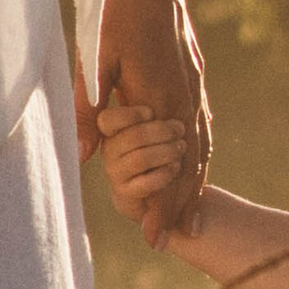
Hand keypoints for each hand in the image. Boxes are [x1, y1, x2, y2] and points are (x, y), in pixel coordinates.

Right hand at [94, 101, 190, 224]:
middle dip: (161, 133)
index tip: (152, 112)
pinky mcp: (125, 194)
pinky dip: (164, 175)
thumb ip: (145, 101)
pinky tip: (175, 167)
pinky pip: (143, 184)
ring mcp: (115, 172)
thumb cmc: (160, 136)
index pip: (107, 120)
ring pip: (140, 159)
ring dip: (166, 152)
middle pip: (132, 138)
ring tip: (181, 148)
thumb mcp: (155, 111)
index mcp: (113, 128)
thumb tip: (141, 94)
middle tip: (180, 130)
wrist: (164, 181)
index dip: (130, 116)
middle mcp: (109, 149)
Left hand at [97, 0, 210, 246]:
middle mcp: (187, 94)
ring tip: (194, 213)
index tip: (154, 237)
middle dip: (184, 202)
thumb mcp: (95, 61)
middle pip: (192, 162)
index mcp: (164, 97)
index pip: (169, 167)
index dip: (162, 204)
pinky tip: (195, 160)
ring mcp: (195, 82)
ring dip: (197, 181)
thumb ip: (88, 112)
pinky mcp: (194, 70)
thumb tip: (83, 159)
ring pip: (202, 143)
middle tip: (176, 240)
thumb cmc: (116, 9)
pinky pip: (202, 123)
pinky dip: (200, 150)